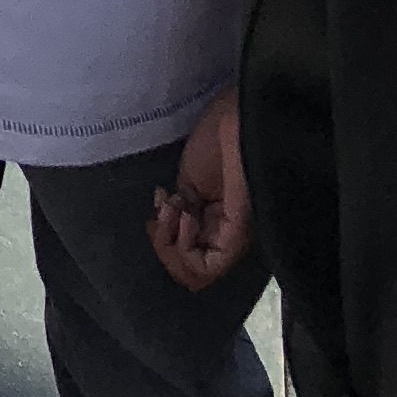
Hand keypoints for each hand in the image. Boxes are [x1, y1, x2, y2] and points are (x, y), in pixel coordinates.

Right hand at [149, 88, 253, 287]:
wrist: (238, 123)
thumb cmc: (216, 140)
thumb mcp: (187, 178)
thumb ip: (180, 208)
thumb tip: (171, 224)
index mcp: (213, 221)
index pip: (186, 254)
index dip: (163, 237)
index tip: (158, 205)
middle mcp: (223, 236)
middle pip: (187, 268)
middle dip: (162, 241)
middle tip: (161, 210)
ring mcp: (231, 239)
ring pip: (195, 273)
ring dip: (169, 245)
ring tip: (170, 210)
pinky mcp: (236, 237)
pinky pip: (206, 268)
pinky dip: (182, 249)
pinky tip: (182, 215)